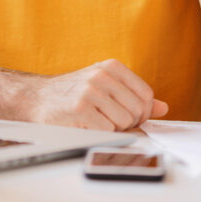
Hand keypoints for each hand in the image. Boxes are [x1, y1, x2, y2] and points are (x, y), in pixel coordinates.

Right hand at [26, 59, 167, 130]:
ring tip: (95, 121)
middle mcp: (102, 75)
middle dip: (128, 123)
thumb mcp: (105, 86)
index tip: (129, 116)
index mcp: (111, 67)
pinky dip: (100, 134)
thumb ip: (133, 95)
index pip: (146, 94)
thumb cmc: (73, 94)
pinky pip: (107, 131)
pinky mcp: (80, 110)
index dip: (142, 112)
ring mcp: (90, 92)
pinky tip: (86, 125)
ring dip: (112, 129)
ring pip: (124, 122)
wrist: (38, 98)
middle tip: (109, 121)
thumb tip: (162, 108)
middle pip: (137, 110)